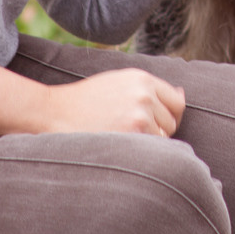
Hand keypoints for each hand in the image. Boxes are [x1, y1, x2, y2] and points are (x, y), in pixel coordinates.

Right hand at [0, 65, 184, 137]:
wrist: (51, 114)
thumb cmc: (84, 102)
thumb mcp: (117, 82)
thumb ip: (148, 89)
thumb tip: (182, 95)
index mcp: (141, 78)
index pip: (177, 102)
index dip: (169, 117)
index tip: (155, 125)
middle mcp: (144, 94)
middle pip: (172, 123)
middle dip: (157, 132)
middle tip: (129, 135)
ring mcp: (139, 115)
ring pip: (162, 140)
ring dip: (147, 145)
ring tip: (120, 141)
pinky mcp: (131, 135)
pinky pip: (150, 151)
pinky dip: (139, 155)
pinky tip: (119, 149)